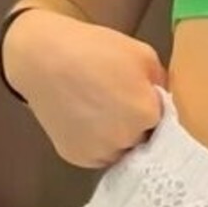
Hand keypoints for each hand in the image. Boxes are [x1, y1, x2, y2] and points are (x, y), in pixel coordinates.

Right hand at [5, 10, 167, 168]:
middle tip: (118, 100)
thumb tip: (165, 100)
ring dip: (118, 137)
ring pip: (121, 151)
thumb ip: (161, 82)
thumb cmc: (95, 49)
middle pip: (143, 139)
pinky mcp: (76, 157)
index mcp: (146, 114)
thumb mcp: (142, 54)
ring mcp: (99, 152)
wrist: (42, 56)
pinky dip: (96, 142)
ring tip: (100, 109)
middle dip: (138, 124)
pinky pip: (98, 155)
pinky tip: (86, 119)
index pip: (165, 121)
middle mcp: (124, 140)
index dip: (153, 107)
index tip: (140, 95)